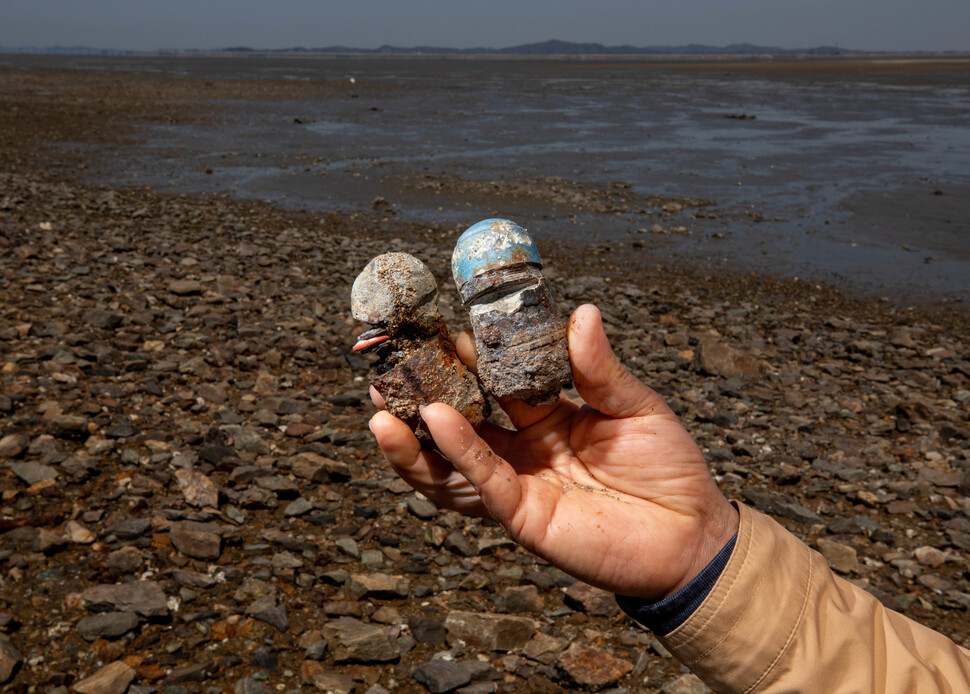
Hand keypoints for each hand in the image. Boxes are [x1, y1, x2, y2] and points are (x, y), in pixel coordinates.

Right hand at [369, 304, 738, 599]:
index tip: (440, 328)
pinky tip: (436, 422)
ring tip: (382, 403)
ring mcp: (518, 483)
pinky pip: (481, 481)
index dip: (468, 358)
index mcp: (545, 417)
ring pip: (451, 461)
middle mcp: (521, 449)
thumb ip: (599, 368)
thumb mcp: (636, 406)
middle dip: (421, 396)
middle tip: (387, 365)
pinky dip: (456, 453)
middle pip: (460, 420)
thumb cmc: (669, 469)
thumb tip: (582, 312)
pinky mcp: (522, 515)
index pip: (495, 382)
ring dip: (415, 435)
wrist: (692, 535)